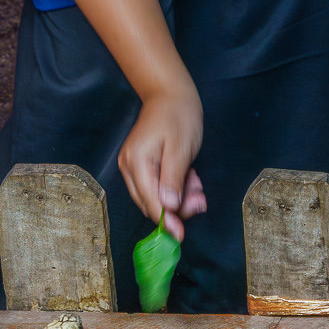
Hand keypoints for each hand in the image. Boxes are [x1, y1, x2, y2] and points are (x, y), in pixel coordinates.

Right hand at [117, 86, 206, 241]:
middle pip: (149, 203)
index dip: (166, 220)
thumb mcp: (181, 148)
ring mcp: (131, 167)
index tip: (180, 234)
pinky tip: (188, 179)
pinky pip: (155, 187)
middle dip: (176, 208)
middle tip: (200, 199)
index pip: (150, 200)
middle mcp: (128, 167)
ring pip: (154, 198)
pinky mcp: (139, 167)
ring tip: (197, 186)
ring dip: (178, 198)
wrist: (169, 94)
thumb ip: (174, 179)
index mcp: (137, 161)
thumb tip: (169, 207)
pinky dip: (174, 189)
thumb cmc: (178, 115)